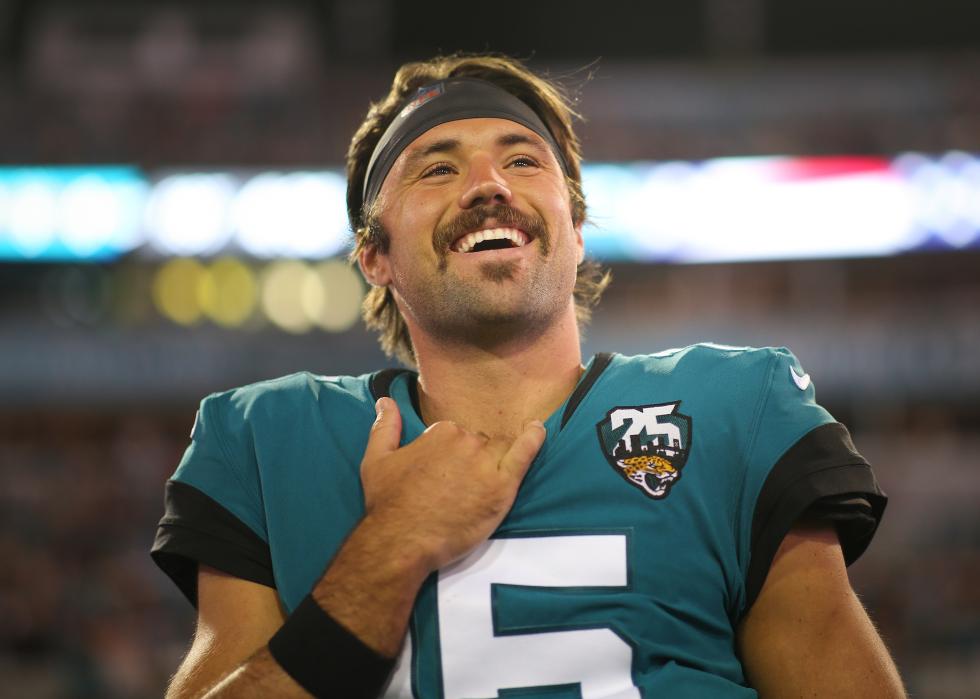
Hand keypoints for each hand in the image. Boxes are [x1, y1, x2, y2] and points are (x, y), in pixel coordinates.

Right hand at [360, 397, 545, 571]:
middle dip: (472, 459)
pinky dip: (534, 439)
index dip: (450, 455)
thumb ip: (384, 427)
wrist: (402, 541)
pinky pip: (524, 454)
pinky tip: (539, 430)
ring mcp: (487, 464)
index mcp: (442, 432)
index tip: (440, 475)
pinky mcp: (502, 487)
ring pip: (499, 451)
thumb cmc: (387, 503)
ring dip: (494, 461)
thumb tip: (384, 401)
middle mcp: (467, 442)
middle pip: (479, 442)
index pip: (456, 434)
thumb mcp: (376, 460)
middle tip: (457, 487)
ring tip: (484, 480)